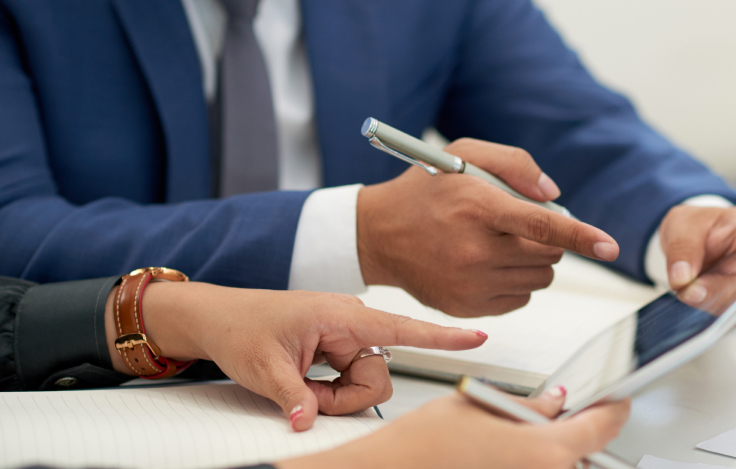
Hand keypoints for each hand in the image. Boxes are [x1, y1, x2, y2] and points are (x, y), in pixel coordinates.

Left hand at [105, 283, 487, 430]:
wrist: (216, 317)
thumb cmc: (240, 326)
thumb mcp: (264, 368)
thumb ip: (295, 397)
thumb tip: (311, 421)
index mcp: (340, 315)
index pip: (401, 327)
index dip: (442, 336)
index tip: (478, 337)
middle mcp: (350, 323)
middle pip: (377, 375)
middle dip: (346, 397)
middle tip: (307, 398)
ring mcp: (345, 337)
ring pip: (364, 382)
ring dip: (334, 395)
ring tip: (298, 385)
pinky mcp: (338, 348)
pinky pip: (349, 379)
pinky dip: (328, 390)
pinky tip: (304, 380)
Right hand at [278, 387, 630, 468]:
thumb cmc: (423, 445)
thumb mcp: (480, 405)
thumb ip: (528, 406)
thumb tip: (553, 403)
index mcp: (546, 450)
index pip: (602, 428)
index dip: (613, 409)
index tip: (616, 402)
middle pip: (581, 453)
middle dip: (571, 432)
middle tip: (552, 416)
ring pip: (558, 467)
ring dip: (548, 452)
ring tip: (511, 438)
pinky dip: (528, 463)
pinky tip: (502, 454)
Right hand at [358, 138, 618, 316]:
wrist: (377, 235)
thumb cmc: (425, 190)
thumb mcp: (464, 154)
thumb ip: (515, 164)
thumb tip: (552, 194)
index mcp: (478, 208)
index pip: (543, 225)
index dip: (581, 236)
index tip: (609, 247)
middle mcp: (475, 250)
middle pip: (548, 255)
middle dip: (548, 239)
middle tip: (519, 225)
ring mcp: (470, 284)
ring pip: (538, 280)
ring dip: (534, 261)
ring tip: (499, 243)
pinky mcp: (467, 307)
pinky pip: (519, 299)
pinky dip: (516, 282)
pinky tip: (487, 263)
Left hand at [660, 206, 735, 311]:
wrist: (689, 245)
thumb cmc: (696, 228)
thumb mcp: (683, 226)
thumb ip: (684, 249)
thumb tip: (684, 278)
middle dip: (724, 288)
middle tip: (692, 289)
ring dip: (713, 301)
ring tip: (688, 291)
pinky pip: (732, 314)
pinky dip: (709, 311)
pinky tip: (694, 302)